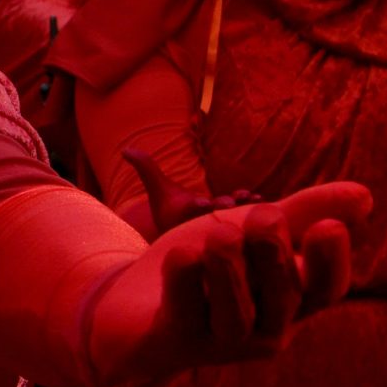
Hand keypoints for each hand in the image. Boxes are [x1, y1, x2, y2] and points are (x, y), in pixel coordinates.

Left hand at [90, 181, 369, 385]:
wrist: (130, 297)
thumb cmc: (204, 263)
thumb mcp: (252, 230)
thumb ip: (302, 212)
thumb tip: (366, 196)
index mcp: (291, 303)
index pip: (328, 290)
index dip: (332, 263)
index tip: (329, 227)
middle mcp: (263, 332)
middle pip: (282, 296)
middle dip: (272, 250)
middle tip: (261, 214)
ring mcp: (220, 344)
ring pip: (235, 311)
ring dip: (228, 266)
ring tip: (219, 232)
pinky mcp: (176, 341)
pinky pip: (185, 309)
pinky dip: (184, 276)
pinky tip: (181, 253)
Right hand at [124, 145, 263, 232]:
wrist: (184, 237)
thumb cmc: (170, 210)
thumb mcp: (158, 190)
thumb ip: (146, 168)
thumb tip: (125, 149)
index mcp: (183, 214)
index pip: (188, 209)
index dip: (195, 205)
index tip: (201, 202)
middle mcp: (201, 222)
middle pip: (211, 215)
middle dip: (220, 208)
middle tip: (228, 203)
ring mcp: (217, 225)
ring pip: (231, 217)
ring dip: (241, 207)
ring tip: (250, 197)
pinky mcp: (232, 225)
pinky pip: (245, 218)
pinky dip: (252, 209)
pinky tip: (260, 198)